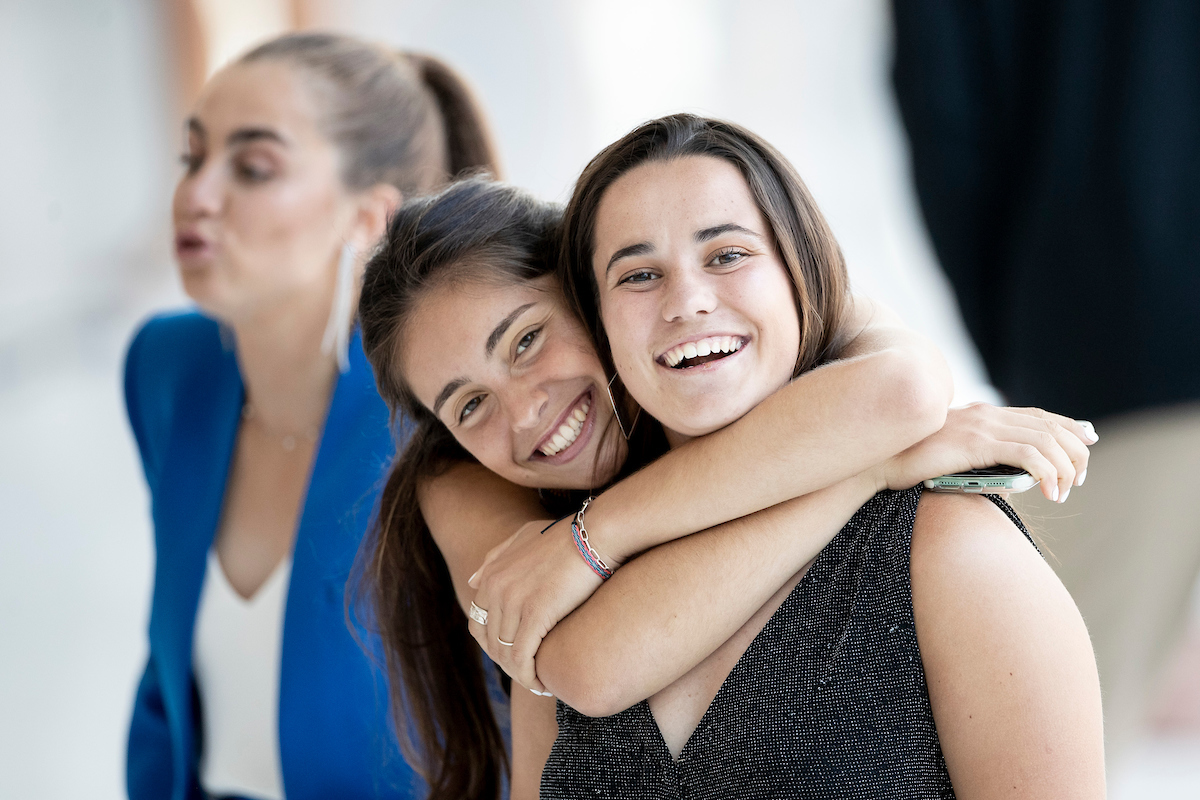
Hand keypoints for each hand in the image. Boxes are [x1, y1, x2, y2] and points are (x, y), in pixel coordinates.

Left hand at [466, 516, 603, 693]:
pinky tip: (545, 685)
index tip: (514, 654)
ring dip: (521, 674)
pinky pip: (522, 657)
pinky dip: (530, 676)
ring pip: (506, 653)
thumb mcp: (523, 537)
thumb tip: (473, 580)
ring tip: (539, 682)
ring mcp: (514, 601)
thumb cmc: (568, 535)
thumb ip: (496, 557)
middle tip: (528, 673)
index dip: (493, 644)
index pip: (478, 623)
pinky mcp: (536, 614)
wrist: (596, 533)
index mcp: (491, 575)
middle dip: (506, 662)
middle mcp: (496, 588)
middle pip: (491, 642)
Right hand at [878, 403, 1096, 502]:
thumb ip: (976, 455)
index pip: (1037, 415)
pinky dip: (1048, 473)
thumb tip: (1009, 473)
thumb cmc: (907, 463)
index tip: (1088, 439)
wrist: (878, 459)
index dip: (1068, 425)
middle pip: (1050, 426)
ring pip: (1046, 440)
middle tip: (1079, 479)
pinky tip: (1049, 493)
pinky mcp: (977, 443)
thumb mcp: (949, 455)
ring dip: (1064, 468)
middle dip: (1075, 451)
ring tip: (1063, 492)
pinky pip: (1029, 455)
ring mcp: (982, 426)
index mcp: (981, 414)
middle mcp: (986, 414)